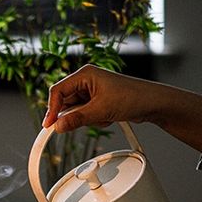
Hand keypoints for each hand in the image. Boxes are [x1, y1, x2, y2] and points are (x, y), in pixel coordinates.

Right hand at [42, 64, 201, 153]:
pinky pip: (86, 114)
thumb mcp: (101, 111)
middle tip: (86, 121)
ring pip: (75, 110)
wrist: (152, 103)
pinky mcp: (98, 100)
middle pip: (65, 101)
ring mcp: (92, 90)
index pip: (58, 91)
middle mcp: (86, 80)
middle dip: (74, 115)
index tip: (49, 125)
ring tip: (103, 117)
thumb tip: (58, 126)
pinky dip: (93, 120)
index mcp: (85, 74)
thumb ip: (76, 120)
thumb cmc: (131, 98)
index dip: (51, 109)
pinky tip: (108, 118)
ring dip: (86, 119)